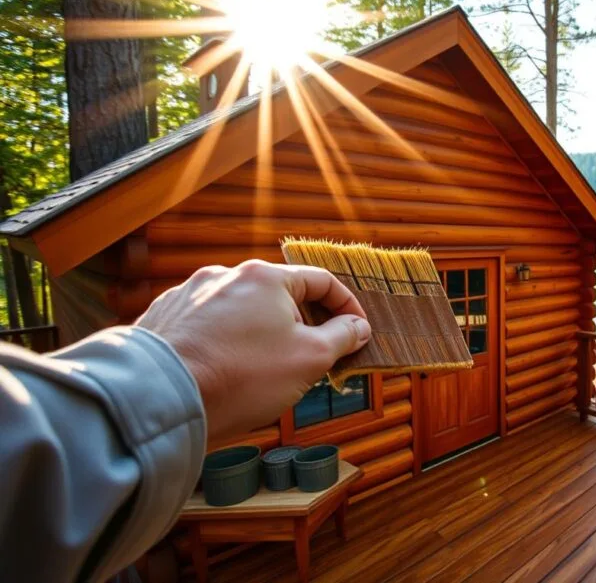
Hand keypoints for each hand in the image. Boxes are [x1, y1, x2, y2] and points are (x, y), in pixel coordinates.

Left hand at [136, 260, 370, 439]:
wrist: (161, 398)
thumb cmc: (242, 376)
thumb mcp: (310, 358)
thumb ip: (341, 337)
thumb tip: (357, 327)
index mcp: (265, 277)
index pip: (321, 281)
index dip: (347, 308)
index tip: (357, 333)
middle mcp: (225, 275)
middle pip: (280, 295)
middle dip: (303, 325)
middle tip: (315, 358)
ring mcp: (189, 294)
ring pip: (242, 311)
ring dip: (262, 334)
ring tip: (266, 371)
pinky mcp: (164, 318)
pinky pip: (209, 326)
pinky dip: (226, 343)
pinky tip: (227, 371)